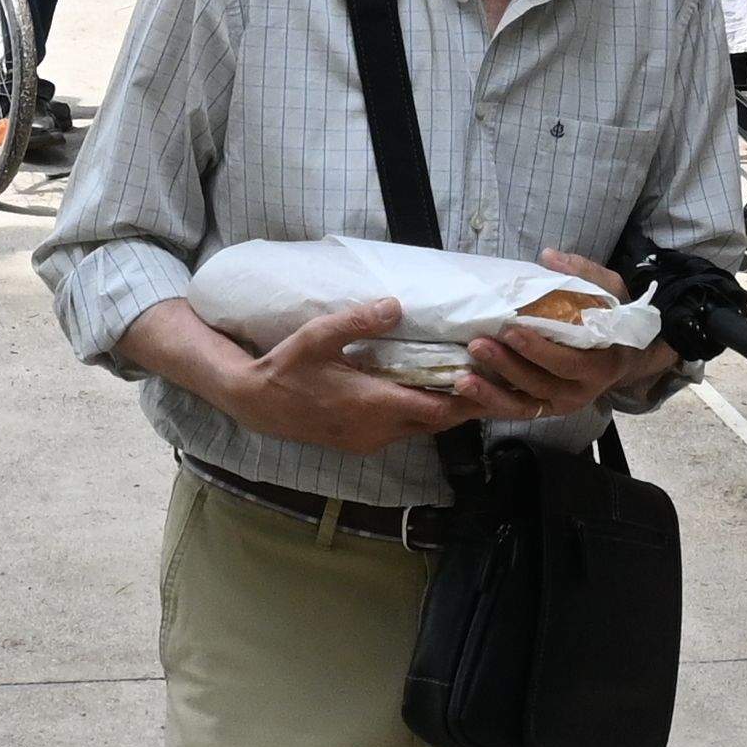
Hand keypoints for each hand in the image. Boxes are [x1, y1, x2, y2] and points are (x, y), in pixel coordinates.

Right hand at [227, 299, 466, 453]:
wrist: (257, 404)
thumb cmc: (288, 367)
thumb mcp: (319, 336)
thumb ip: (359, 321)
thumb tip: (396, 304)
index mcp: (373, 404)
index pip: (436, 408)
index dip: (466, 396)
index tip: (488, 376)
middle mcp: (377, 430)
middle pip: (436, 423)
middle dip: (464, 404)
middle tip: (489, 379)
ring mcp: (369, 440)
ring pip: (421, 429)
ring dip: (443, 410)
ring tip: (466, 383)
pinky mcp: (361, 442)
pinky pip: (403, 432)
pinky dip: (421, 415)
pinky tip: (425, 393)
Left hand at [447, 250, 634, 425]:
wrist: (627, 357)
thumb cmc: (614, 319)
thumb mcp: (611, 292)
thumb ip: (584, 274)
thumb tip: (549, 256)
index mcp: (600, 366)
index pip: (568, 363)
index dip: (538, 350)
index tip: (510, 330)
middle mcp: (580, 392)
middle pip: (540, 384)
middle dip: (507, 366)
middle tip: (477, 345)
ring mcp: (560, 405)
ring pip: (524, 406)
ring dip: (492, 393)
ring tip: (462, 378)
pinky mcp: (544, 410)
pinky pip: (515, 411)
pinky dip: (490, 404)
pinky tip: (466, 392)